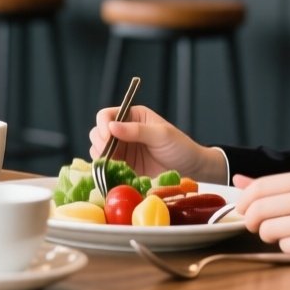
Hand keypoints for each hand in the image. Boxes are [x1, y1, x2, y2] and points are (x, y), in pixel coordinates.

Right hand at [87, 104, 226, 182]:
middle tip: (109, 154)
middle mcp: (123, 132)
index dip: (103, 125)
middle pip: (97, 132)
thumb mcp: (161, 135)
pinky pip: (106, 167)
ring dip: (101, 157)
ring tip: (113, 165)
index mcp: (132, 117)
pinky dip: (105, 170)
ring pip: (98, 150)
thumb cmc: (180, 147)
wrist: (191, 170)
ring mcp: (122, 150)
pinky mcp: (123, 167)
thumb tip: (112, 126)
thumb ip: (137, 130)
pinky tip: (112, 173)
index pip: (106, 116)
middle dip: (99, 142)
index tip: (107, 138)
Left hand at [233, 168, 289, 258]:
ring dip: (271, 236)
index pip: (260, 187)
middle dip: (251, 222)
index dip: (244, 201)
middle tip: (257, 226)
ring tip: (286, 234)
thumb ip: (277, 185)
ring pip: (269, 231)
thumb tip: (239, 180)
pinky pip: (287, 248)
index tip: (243, 210)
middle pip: (259, 210)